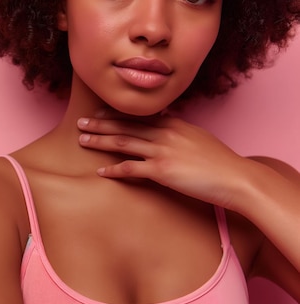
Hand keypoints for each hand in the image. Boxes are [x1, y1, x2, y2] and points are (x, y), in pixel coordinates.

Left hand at [77, 109, 253, 207]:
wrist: (236, 177)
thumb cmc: (219, 162)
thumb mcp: (197, 138)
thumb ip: (178, 132)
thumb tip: (166, 125)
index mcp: (173, 124)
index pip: (138, 116)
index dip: (115, 114)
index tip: (98, 113)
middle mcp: (165, 133)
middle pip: (125, 125)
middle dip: (100, 123)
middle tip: (80, 122)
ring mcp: (162, 151)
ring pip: (123, 142)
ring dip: (100, 141)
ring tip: (82, 140)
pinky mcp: (162, 170)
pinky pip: (130, 168)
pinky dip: (113, 169)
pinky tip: (100, 171)